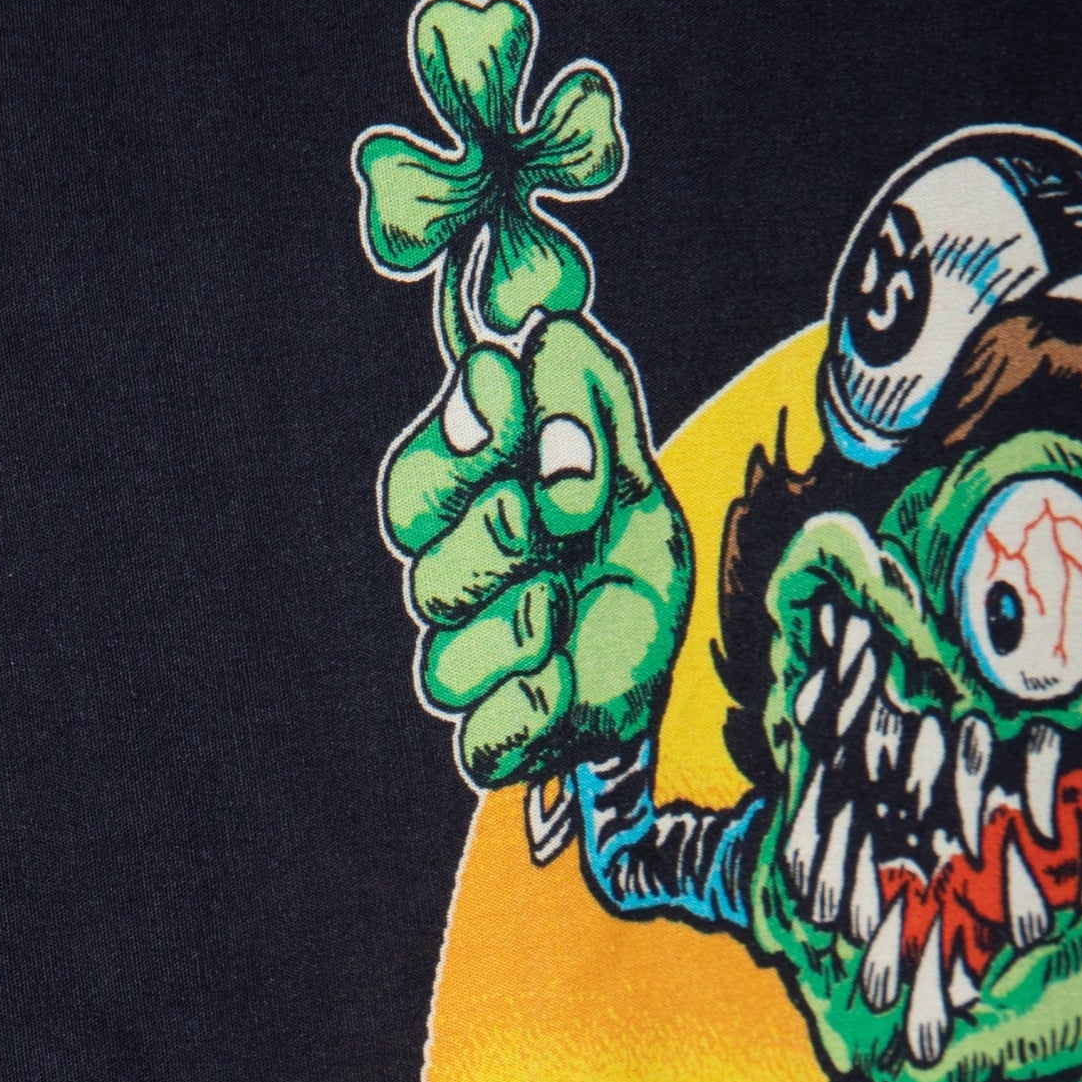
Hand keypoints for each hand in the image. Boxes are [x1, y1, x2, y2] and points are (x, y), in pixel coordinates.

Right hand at [380, 315, 692, 788]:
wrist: (664, 651)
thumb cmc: (618, 546)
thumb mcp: (623, 456)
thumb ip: (584, 394)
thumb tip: (543, 338)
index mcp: (461, 521)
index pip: (417, 488)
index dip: (458, 445)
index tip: (508, 394)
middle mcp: (451, 596)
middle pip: (426, 577)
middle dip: (493, 539)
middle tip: (556, 515)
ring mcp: (469, 672)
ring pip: (444, 662)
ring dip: (514, 622)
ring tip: (565, 600)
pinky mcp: (499, 740)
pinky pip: (481, 743)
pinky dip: (525, 707)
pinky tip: (565, 676)